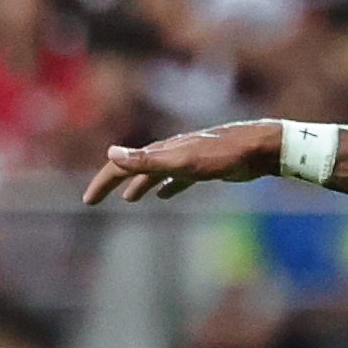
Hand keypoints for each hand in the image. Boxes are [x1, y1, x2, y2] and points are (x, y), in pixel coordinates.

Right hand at [82, 121, 282, 204]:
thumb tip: (111, 152)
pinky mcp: (206, 166)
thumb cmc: (222, 154)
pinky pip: (179, 177)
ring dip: (140, 183)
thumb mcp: (181, 160)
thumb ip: (146, 159)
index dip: (104, 180)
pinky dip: (167, 186)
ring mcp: (189, 158)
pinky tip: (165, 195)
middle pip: (136, 166)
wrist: (260, 147)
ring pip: (157, 171)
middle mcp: (173, 151)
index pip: (124, 162)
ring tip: (130, 199)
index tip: (88, 200)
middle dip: (115, 181)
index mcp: (163, 149)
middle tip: (96, 199)